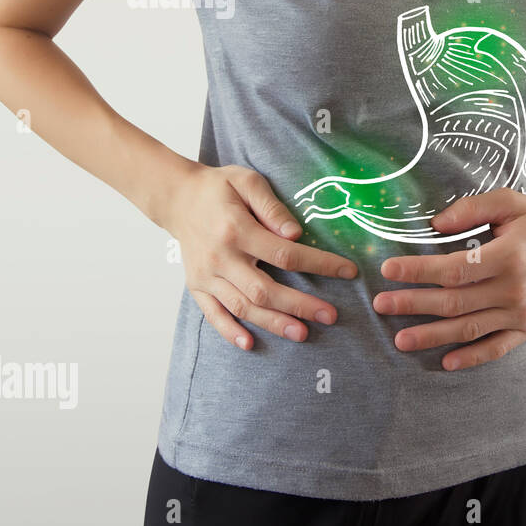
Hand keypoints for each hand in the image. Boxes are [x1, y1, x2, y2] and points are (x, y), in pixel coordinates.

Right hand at [163, 164, 358, 349]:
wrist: (177, 198)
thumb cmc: (219, 188)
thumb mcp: (247, 182)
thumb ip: (272, 207)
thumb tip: (296, 234)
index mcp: (236, 230)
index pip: (284, 254)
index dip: (319, 264)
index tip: (348, 271)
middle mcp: (220, 257)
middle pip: (264, 289)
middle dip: (299, 305)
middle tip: (330, 316)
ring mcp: (206, 275)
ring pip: (242, 306)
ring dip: (273, 323)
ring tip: (302, 333)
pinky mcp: (196, 286)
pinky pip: (213, 314)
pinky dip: (229, 332)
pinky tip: (250, 344)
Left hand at [375, 189, 525, 369]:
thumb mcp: (509, 202)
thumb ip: (471, 208)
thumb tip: (434, 224)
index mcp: (509, 256)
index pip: (453, 269)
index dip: (418, 271)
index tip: (388, 270)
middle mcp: (515, 289)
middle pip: (454, 302)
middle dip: (413, 304)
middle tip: (381, 304)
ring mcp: (522, 313)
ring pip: (469, 328)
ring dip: (432, 336)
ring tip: (400, 339)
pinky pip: (496, 348)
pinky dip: (471, 358)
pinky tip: (445, 361)